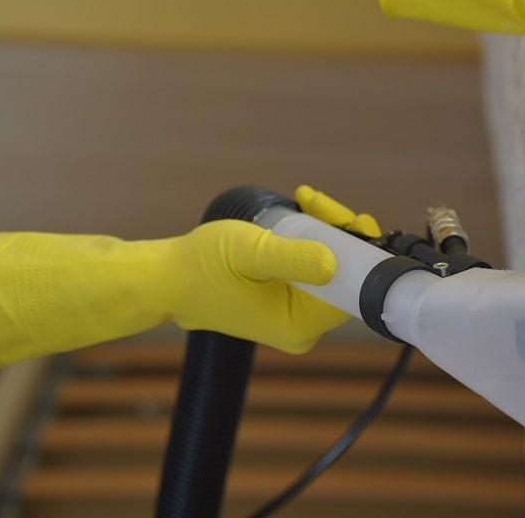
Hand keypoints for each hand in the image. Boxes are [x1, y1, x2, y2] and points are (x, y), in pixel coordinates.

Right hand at [0, 187, 378, 365]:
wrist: (164, 278)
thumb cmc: (200, 268)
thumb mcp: (249, 254)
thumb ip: (291, 258)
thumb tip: (335, 261)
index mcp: (300, 325)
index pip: (352, 288)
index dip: (360, 252)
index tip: (356, 219)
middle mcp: (303, 326)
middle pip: (346, 275)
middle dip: (340, 233)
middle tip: (317, 201)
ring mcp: (295, 313)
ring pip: (331, 266)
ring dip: (325, 230)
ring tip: (304, 200)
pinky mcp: (286, 298)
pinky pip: (313, 265)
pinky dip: (311, 237)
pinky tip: (300, 212)